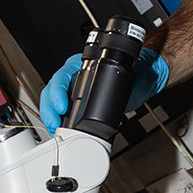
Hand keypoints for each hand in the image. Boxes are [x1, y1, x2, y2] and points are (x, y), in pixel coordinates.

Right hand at [39, 48, 168, 134]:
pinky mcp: (79, 102)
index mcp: (81, 64)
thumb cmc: (136, 71)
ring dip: (50, 115)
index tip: (62, 107)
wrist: (143, 79)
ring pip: (53, 100)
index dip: (58, 92)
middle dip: (49, 108)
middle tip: (54, 123)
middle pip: (52, 90)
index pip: (61, 76)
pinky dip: (58, 119)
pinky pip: (63, 109)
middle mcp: (74, 75)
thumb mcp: (126, 75)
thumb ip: (118, 82)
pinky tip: (59, 128)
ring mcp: (75, 88)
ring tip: (54, 128)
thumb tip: (111, 95)